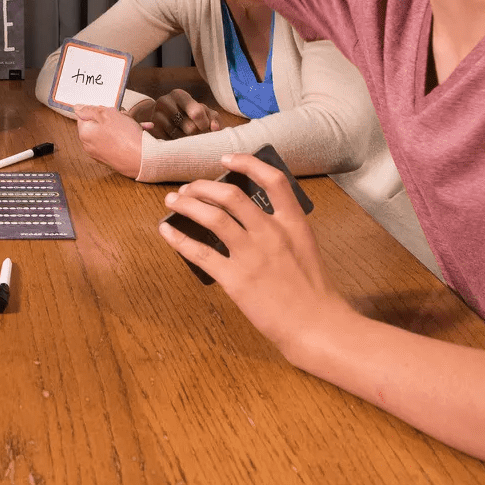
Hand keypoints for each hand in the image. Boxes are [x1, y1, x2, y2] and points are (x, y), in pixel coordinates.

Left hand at [73, 104, 144, 177]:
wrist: (144, 159)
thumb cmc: (126, 138)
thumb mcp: (107, 114)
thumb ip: (90, 110)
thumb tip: (78, 108)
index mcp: (85, 134)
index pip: (84, 116)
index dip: (99, 110)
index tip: (109, 110)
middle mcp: (90, 146)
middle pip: (99, 124)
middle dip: (113, 117)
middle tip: (124, 116)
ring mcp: (102, 153)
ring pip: (110, 132)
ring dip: (123, 125)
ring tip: (135, 124)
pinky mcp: (114, 158)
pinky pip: (118, 142)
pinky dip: (127, 135)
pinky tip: (141, 131)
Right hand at [144, 89, 221, 138]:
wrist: (161, 117)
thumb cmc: (187, 114)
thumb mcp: (202, 111)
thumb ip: (212, 117)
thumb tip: (215, 128)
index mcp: (179, 95)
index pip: (197, 113)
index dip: (205, 125)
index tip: (206, 128)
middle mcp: (165, 102)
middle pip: (190, 128)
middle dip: (198, 135)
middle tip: (198, 136)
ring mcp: (156, 116)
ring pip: (180, 138)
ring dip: (189, 143)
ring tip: (188, 139)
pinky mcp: (152, 130)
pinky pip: (170, 144)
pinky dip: (177, 146)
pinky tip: (178, 142)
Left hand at [158, 153, 353, 360]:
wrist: (317, 325)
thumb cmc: (313, 289)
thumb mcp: (304, 246)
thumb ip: (281, 226)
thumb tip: (247, 212)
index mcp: (293, 222)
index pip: (272, 179)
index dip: (247, 163)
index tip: (226, 159)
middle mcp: (271, 232)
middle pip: (230, 195)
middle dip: (202, 187)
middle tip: (188, 189)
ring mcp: (252, 255)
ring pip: (212, 216)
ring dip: (186, 204)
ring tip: (172, 202)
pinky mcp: (236, 278)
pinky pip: (200, 252)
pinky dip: (178, 239)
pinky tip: (166, 231)